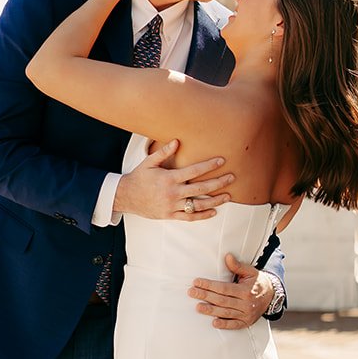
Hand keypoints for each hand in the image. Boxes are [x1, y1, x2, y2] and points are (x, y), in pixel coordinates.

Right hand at [113, 140, 233, 220]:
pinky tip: (213, 211)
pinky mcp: (170, 215)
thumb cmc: (138, 177)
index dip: (209, 165)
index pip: (194, 171)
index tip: (221, 161)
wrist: (125, 197)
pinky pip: (189, 217)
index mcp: (169, 178)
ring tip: (228, 196)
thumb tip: (177, 141)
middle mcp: (172, 193)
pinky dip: (202, 215)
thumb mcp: (149, 162)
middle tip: (232, 178)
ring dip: (215, 200)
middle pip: (201, 188)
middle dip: (218, 183)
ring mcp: (172, 206)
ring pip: (198, 204)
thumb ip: (164, 152)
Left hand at [189, 255, 276, 329]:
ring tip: (198, 307)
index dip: (209, 285)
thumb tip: (227, 257)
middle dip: (205, 296)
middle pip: (222, 300)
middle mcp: (246, 304)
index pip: (224, 288)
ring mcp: (246, 314)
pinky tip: (214, 322)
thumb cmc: (258, 282)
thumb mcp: (250, 272)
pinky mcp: (246, 322)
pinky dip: (224, 325)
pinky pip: (234, 325)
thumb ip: (238, 266)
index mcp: (246, 290)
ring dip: (210, 310)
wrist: (272, 296)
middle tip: (192, 292)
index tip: (197, 282)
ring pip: (226, 312)